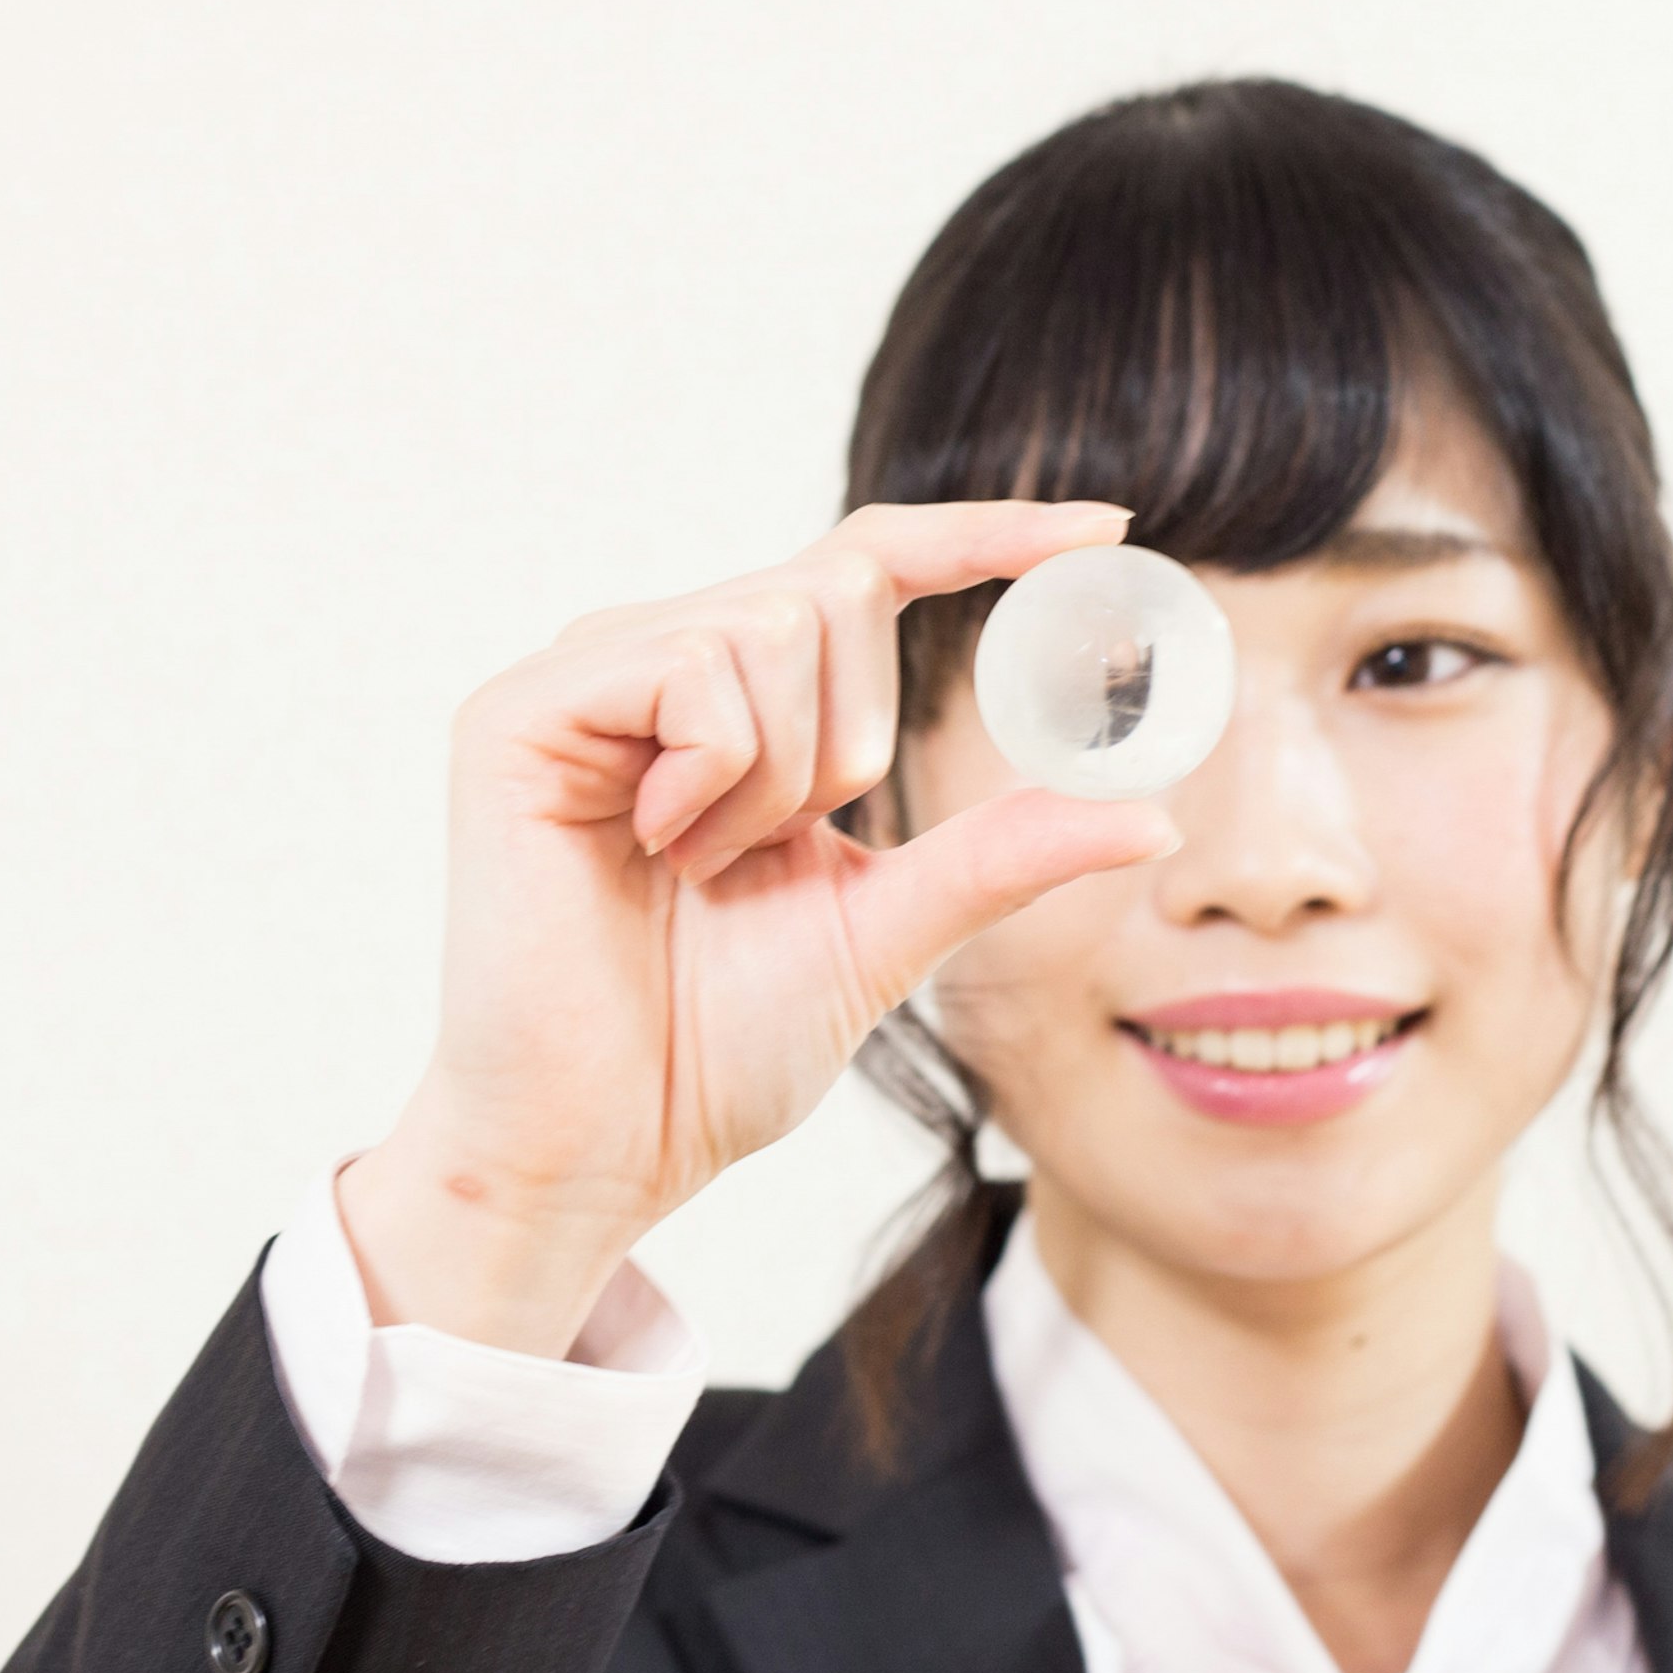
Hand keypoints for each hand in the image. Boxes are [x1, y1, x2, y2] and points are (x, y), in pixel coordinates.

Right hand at [337, 500, 1173, 1354]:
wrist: (602, 1144)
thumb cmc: (715, 1047)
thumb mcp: (890, 928)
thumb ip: (1000, 854)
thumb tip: (1152, 820)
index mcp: (740, 694)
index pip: (875, 563)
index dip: (986, 535)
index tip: (1108, 528)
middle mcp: (658, 654)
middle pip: (842, 581)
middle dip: (856, 736)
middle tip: (774, 850)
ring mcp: (586, 674)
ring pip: (778, 620)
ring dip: (782, 776)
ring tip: (700, 865)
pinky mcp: (520, 710)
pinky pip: (695, 667)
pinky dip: (714, 776)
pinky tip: (651, 848)